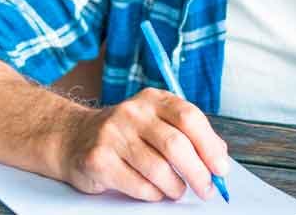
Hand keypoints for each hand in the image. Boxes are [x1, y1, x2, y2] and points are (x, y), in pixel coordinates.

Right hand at [58, 87, 229, 201]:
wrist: (74, 138)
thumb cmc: (126, 135)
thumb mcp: (156, 123)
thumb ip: (188, 134)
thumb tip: (220, 157)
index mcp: (153, 100)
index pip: (189, 118)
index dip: (210, 146)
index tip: (221, 169)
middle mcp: (132, 112)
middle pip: (176, 145)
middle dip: (198, 173)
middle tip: (206, 189)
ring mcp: (113, 134)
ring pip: (158, 170)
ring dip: (175, 187)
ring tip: (176, 190)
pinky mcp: (99, 159)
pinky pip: (139, 185)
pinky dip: (153, 194)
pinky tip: (153, 190)